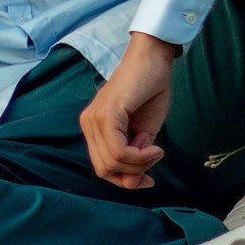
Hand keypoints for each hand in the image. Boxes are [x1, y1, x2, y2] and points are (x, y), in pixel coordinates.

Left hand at [78, 32, 180, 189]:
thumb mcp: (144, 133)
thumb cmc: (149, 91)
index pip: (101, 167)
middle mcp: (88, 124)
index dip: (124, 179)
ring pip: (112, 162)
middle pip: (104, 169)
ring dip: (140, 164)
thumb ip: (135, 157)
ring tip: (156, 148)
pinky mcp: (106, 115)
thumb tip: (132, 183)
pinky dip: (140, 156)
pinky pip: (118, 151)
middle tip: (154, 158)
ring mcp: (94, 119)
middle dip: (133, 173)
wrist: (153, 61)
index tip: (148, 180)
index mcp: (94, 128)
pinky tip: (155, 147)